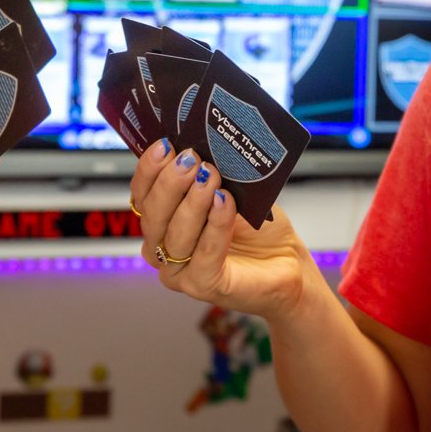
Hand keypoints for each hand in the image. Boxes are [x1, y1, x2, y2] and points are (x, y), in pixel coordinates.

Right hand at [129, 138, 311, 321]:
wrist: (287, 263)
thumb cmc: (257, 230)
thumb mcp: (231, 191)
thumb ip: (211, 177)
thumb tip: (201, 150)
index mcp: (163, 222)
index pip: (142, 195)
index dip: (149, 170)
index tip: (165, 145)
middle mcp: (163, 249)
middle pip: (153, 215)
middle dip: (170, 183)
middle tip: (190, 160)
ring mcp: (180, 272)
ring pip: (175, 234)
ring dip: (193, 202)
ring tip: (211, 178)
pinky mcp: (204, 286)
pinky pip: (204, 253)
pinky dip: (215, 225)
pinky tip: (224, 203)